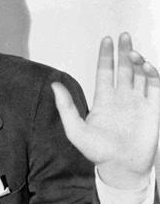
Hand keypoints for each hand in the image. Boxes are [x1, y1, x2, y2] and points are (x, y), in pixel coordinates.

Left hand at [52, 33, 159, 189]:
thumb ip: (66, 107)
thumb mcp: (75, 129)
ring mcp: (138, 102)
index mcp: (104, 100)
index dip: (106, 56)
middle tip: (123, 35)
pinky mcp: (153, 108)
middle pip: (124, 69)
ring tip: (132, 52)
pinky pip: (155, 86)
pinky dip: (152, 74)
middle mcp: (122, 98)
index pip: (105, 72)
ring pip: (140, 74)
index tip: (106, 40)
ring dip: (138, 61)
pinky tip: (146, 66)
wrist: (121, 167)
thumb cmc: (97, 152)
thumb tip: (53, 85)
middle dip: (124, 51)